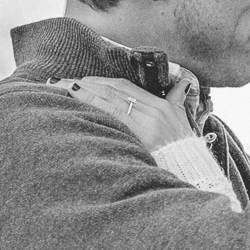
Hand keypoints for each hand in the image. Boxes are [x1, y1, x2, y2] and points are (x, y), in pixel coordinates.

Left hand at [60, 76, 191, 151]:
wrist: (190, 168)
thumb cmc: (183, 146)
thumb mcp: (182, 118)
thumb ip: (177, 98)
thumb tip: (183, 83)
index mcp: (159, 104)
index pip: (123, 87)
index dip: (100, 81)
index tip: (83, 81)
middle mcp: (151, 110)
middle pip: (111, 91)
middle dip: (85, 84)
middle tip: (62, 82)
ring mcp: (144, 123)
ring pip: (107, 100)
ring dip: (81, 92)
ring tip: (59, 88)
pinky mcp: (138, 135)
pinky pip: (110, 117)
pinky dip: (91, 107)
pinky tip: (75, 104)